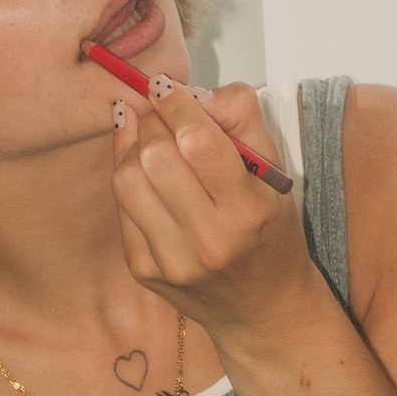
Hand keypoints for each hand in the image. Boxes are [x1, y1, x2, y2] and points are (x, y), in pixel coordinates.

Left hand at [110, 82, 322, 345]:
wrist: (264, 309)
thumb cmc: (271, 231)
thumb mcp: (277, 174)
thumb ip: (243, 120)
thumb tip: (192, 92)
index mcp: (249, 211)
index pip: (198, 141)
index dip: (175, 103)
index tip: (165, 86)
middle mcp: (209, 240)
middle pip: (155, 155)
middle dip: (152, 123)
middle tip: (160, 116)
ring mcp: (171, 260)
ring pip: (126, 179)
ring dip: (132, 148)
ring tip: (150, 142)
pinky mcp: (144, 270)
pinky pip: (120, 206)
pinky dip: (128, 179)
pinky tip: (143, 173)